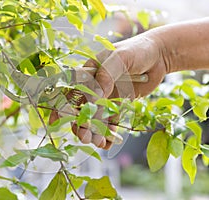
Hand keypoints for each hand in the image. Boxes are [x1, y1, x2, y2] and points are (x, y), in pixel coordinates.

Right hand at [50, 33, 167, 149]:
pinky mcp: (117, 106)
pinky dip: (108, 133)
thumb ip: (106, 74)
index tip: (56, 121)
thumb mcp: (120, 58)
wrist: (159, 56)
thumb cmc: (136, 50)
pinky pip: (110, 122)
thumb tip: (96, 97)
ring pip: (95, 118)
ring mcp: (105, 97)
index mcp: (88, 73)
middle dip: (81, 124)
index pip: (69, 91)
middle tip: (86, 137)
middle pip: (81, 109)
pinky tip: (108, 142)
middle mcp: (93, 87)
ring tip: (98, 143)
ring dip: (94, 132)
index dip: (61, 106)